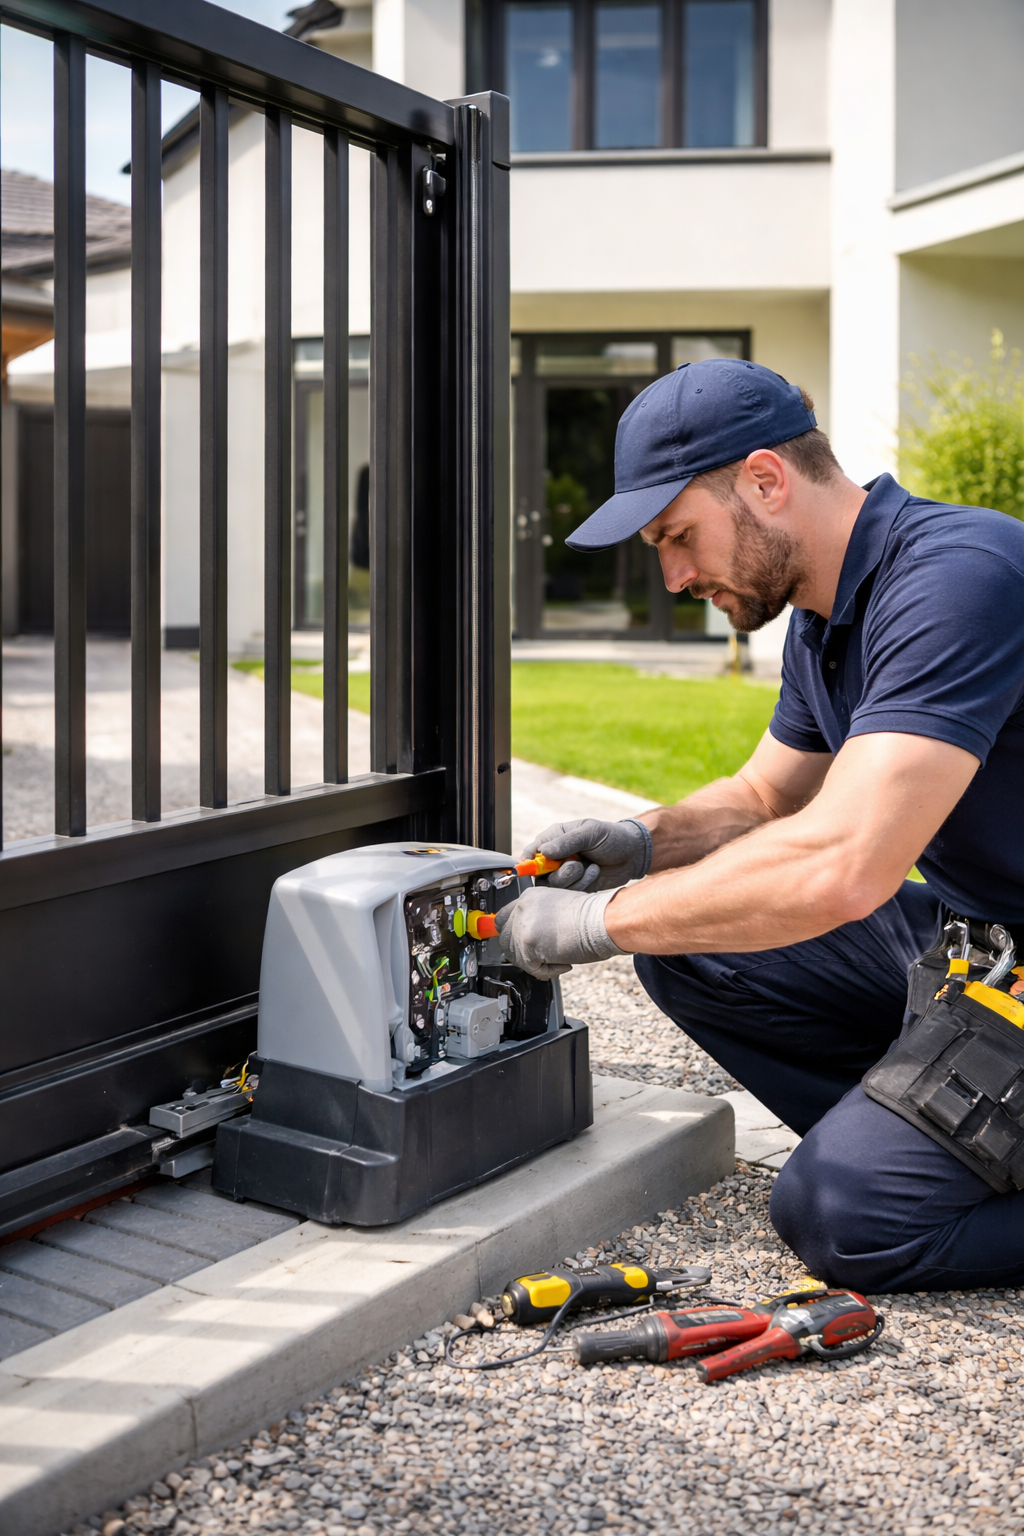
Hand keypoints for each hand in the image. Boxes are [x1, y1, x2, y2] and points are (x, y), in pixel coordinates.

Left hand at [495, 887, 626, 979]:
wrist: (603, 920)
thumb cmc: (593, 916)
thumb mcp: (559, 909)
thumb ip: (539, 920)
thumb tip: (532, 939)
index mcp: (529, 897)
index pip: (504, 919)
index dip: (512, 936)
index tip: (521, 946)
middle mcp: (522, 907)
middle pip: (505, 939)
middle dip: (523, 954)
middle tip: (544, 958)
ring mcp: (523, 924)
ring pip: (515, 956)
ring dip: (536, 964)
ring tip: (560, 959)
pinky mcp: (528, 942)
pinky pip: (530, 967)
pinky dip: (548, 971)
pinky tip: (564, 963)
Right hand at [522, 817, 652, 891]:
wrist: (633, 854)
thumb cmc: (611, 837)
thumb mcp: (590, 833)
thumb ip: (567, 842)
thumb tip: (544, 851)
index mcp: (554, 839)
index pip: (531, 853)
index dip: (529, 863)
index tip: (537, 869)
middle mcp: (556, 858)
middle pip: (539, 874)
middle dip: (559, 873)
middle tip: (576, 864)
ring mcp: (565, 874)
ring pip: (554, 886)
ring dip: (573, 879)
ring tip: (591, 867)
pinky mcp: (575, 888)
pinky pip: (569, 894)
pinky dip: (582, 885)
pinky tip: (594, 874)